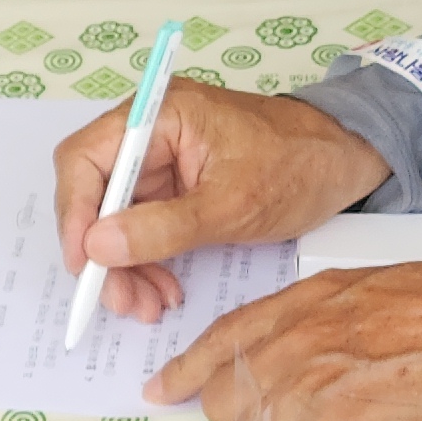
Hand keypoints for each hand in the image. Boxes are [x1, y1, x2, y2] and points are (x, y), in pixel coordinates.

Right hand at [52, 79, 389, 322]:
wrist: (347, 163)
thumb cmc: (299, 165)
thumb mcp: (232, 204)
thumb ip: (162, 228)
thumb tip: (97, 247)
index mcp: (157, 115)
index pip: (84, 158)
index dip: (73, 213)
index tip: (84, 263)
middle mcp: (149, 135)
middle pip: (94, 195)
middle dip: (102, 252)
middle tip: (118, 300)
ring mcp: (162, 166)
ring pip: (115, 221)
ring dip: (124, 267)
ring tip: (146, 305)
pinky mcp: (176, 192)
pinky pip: (143, 231)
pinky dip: (147, 264)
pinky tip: (162, 290)